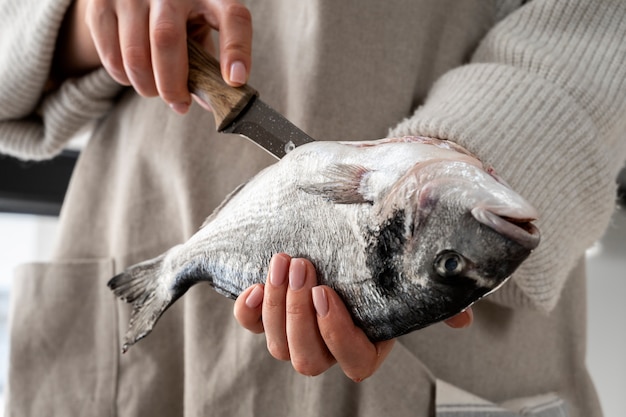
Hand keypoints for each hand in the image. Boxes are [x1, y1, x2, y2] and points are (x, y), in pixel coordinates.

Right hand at [53, 0, 251, 112]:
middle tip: (179, 103)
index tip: (235, 81)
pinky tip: (135, 76)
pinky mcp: (100, 2)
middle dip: (172, 84)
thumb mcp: (205, 24)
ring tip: (155, 90)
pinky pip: (110, 55)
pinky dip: (124, 77)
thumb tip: (208, 103)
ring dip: (146, 86)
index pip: (233, 18)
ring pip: (134, 54)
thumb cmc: (183, 13)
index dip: (236, 50)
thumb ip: (209, 61)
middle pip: (166, 39)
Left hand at [234, 253, 472, 381]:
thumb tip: (462, 319)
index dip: (335, 333)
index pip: (353, 362)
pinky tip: (253, 285)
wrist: (351, 238)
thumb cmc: (385, 262)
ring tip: (283, 261)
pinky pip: (251, 326)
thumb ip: (434, 300)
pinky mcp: (271, 315)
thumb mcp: (410, 278)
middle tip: (303, 266)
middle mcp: (329, 346)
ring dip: (276, 303)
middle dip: (299, 313)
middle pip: (307, 358)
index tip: (328, 292)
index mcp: (367, 345)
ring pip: (278, 346)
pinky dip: (248, 311)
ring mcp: (298, 333)